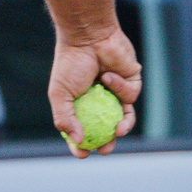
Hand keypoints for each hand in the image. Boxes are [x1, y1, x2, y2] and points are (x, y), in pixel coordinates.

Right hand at [49, 25, 140, 157]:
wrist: (89, 37)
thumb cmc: (71, 63)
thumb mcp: (60, 94)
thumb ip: (65, 118)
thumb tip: (76, 140)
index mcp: (80, 105)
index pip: (82, 130)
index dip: (82, 144)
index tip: (83, 153)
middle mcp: (99, 101)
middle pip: (106, 128)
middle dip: (108, 141)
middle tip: (106, 149)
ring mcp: (116, 92)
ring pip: (123, 116)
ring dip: (123, 125)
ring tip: (119, 129)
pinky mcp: (131, 81)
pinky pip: (129, 94)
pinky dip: (119, 88)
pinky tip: (107, 76)